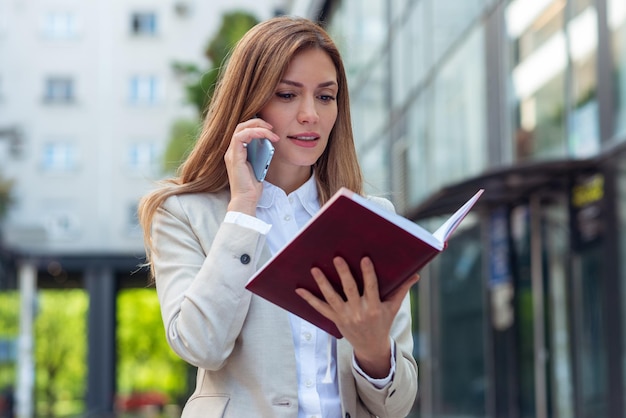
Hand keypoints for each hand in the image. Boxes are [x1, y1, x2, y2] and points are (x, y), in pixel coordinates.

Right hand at [224, 118, 278, 214]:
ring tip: (271, 131)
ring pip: (241, 129)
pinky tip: (266, 136)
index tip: (271, 129)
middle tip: (272, 127)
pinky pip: (241, 137)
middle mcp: (232, 151)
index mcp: (237, 152)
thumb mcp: (260, 164)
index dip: (257, 125)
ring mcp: (231, 153)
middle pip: (241, 126)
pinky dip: (254, 133)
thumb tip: (269, 141)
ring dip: (258, 127)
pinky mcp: (234, 157)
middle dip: (258, 122)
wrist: (247, 200)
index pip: (243, 130)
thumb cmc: (253, 186)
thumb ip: (261, 153)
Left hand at [295, 256, 419, 377]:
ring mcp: (345, 316)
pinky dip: (309, 299)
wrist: (371, 346)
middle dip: (343, 273)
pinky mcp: (335, 319)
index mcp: (374, 307)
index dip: (368, 273)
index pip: (372, 287)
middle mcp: (359, 311)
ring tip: (315, 269)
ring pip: (332, 297)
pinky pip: (320, 308)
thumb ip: (401, 290)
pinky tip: (299, 289)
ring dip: (322, 283)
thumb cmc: (383, 322)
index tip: (364, 258)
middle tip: (336, 258)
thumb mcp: (393, 307)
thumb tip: (416, 274)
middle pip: (350, 289)